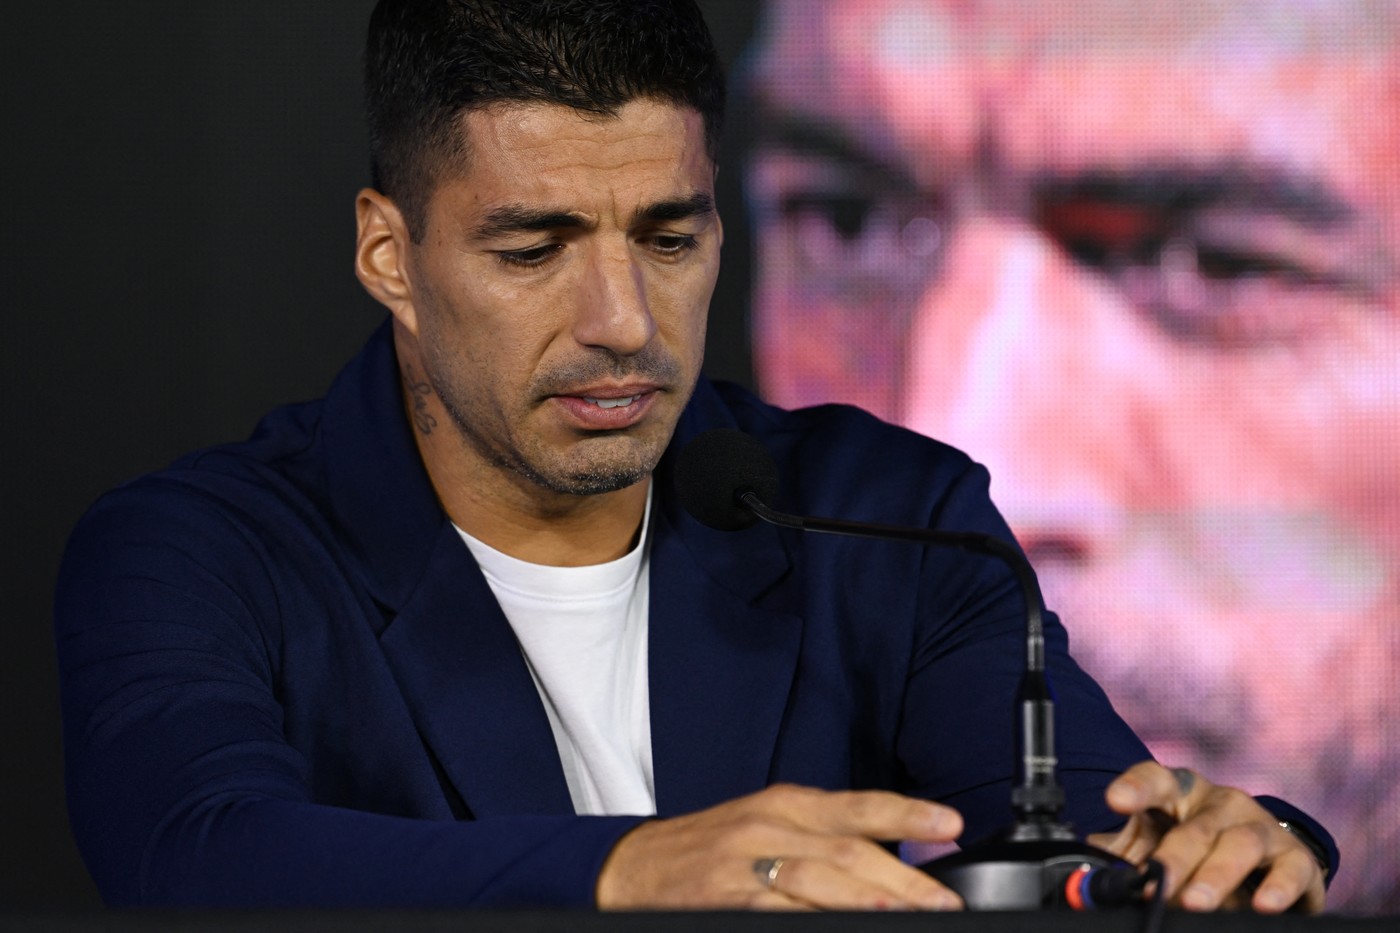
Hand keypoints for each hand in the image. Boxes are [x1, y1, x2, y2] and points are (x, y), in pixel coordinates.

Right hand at [595, 783, 963, 909]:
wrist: (635, 867)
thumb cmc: (711, 849)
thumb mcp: (767, 826)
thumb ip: (825, 838)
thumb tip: (896, 857)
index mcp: (784, 804)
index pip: (856, 805)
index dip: (906, 814)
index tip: (950, 825)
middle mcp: (767, 827)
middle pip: (847, 852)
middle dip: (903, 880)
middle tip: (944, 902)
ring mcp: (744, 866)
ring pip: (818, 882)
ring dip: (867, 903)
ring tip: (907, 917)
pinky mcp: (726, 902)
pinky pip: (779, 914)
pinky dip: (814, 924)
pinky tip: (840, 931)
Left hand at [1087, 761, 1325, 913]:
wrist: (1265, 855)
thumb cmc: (1196, 844)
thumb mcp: (1153, 840)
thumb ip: (1120, 850)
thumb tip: (1084, 866)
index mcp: (1181, 792)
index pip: (1156, 779)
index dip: (1135, 787)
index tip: (1115, 801)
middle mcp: (1223, 804)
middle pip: (1196, 826)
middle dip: (1175, 858)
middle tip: (1157, 886)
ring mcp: (1261, 827)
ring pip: (1241, 845)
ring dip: (1217, 876)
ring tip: (1196, 902)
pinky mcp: (1296, 858)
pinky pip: (1292, 869)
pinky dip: (1278, 888)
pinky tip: (1263, 905)